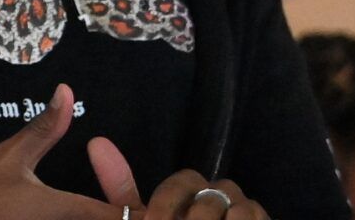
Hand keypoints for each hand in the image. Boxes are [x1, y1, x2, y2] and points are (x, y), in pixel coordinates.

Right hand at [0, 85, 137, 219]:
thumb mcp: (10, 157)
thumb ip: (45, 129)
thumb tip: (66, 92)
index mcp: (68, 209)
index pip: (123, 216)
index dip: (145, 211)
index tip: (156, 205)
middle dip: (129, 214)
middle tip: (142, 207)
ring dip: (105, 218)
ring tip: (122, 210)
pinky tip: (86, 217)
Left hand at [87, 139, 267, 219]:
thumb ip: (123, 190)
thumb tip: (97, 142)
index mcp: (195, 195)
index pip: (186, 180)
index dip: (166, 202)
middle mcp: (225, 199)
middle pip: (213, 194)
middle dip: (193, 218)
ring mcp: (251, 215)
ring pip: (241, 208)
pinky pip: (257, 218)